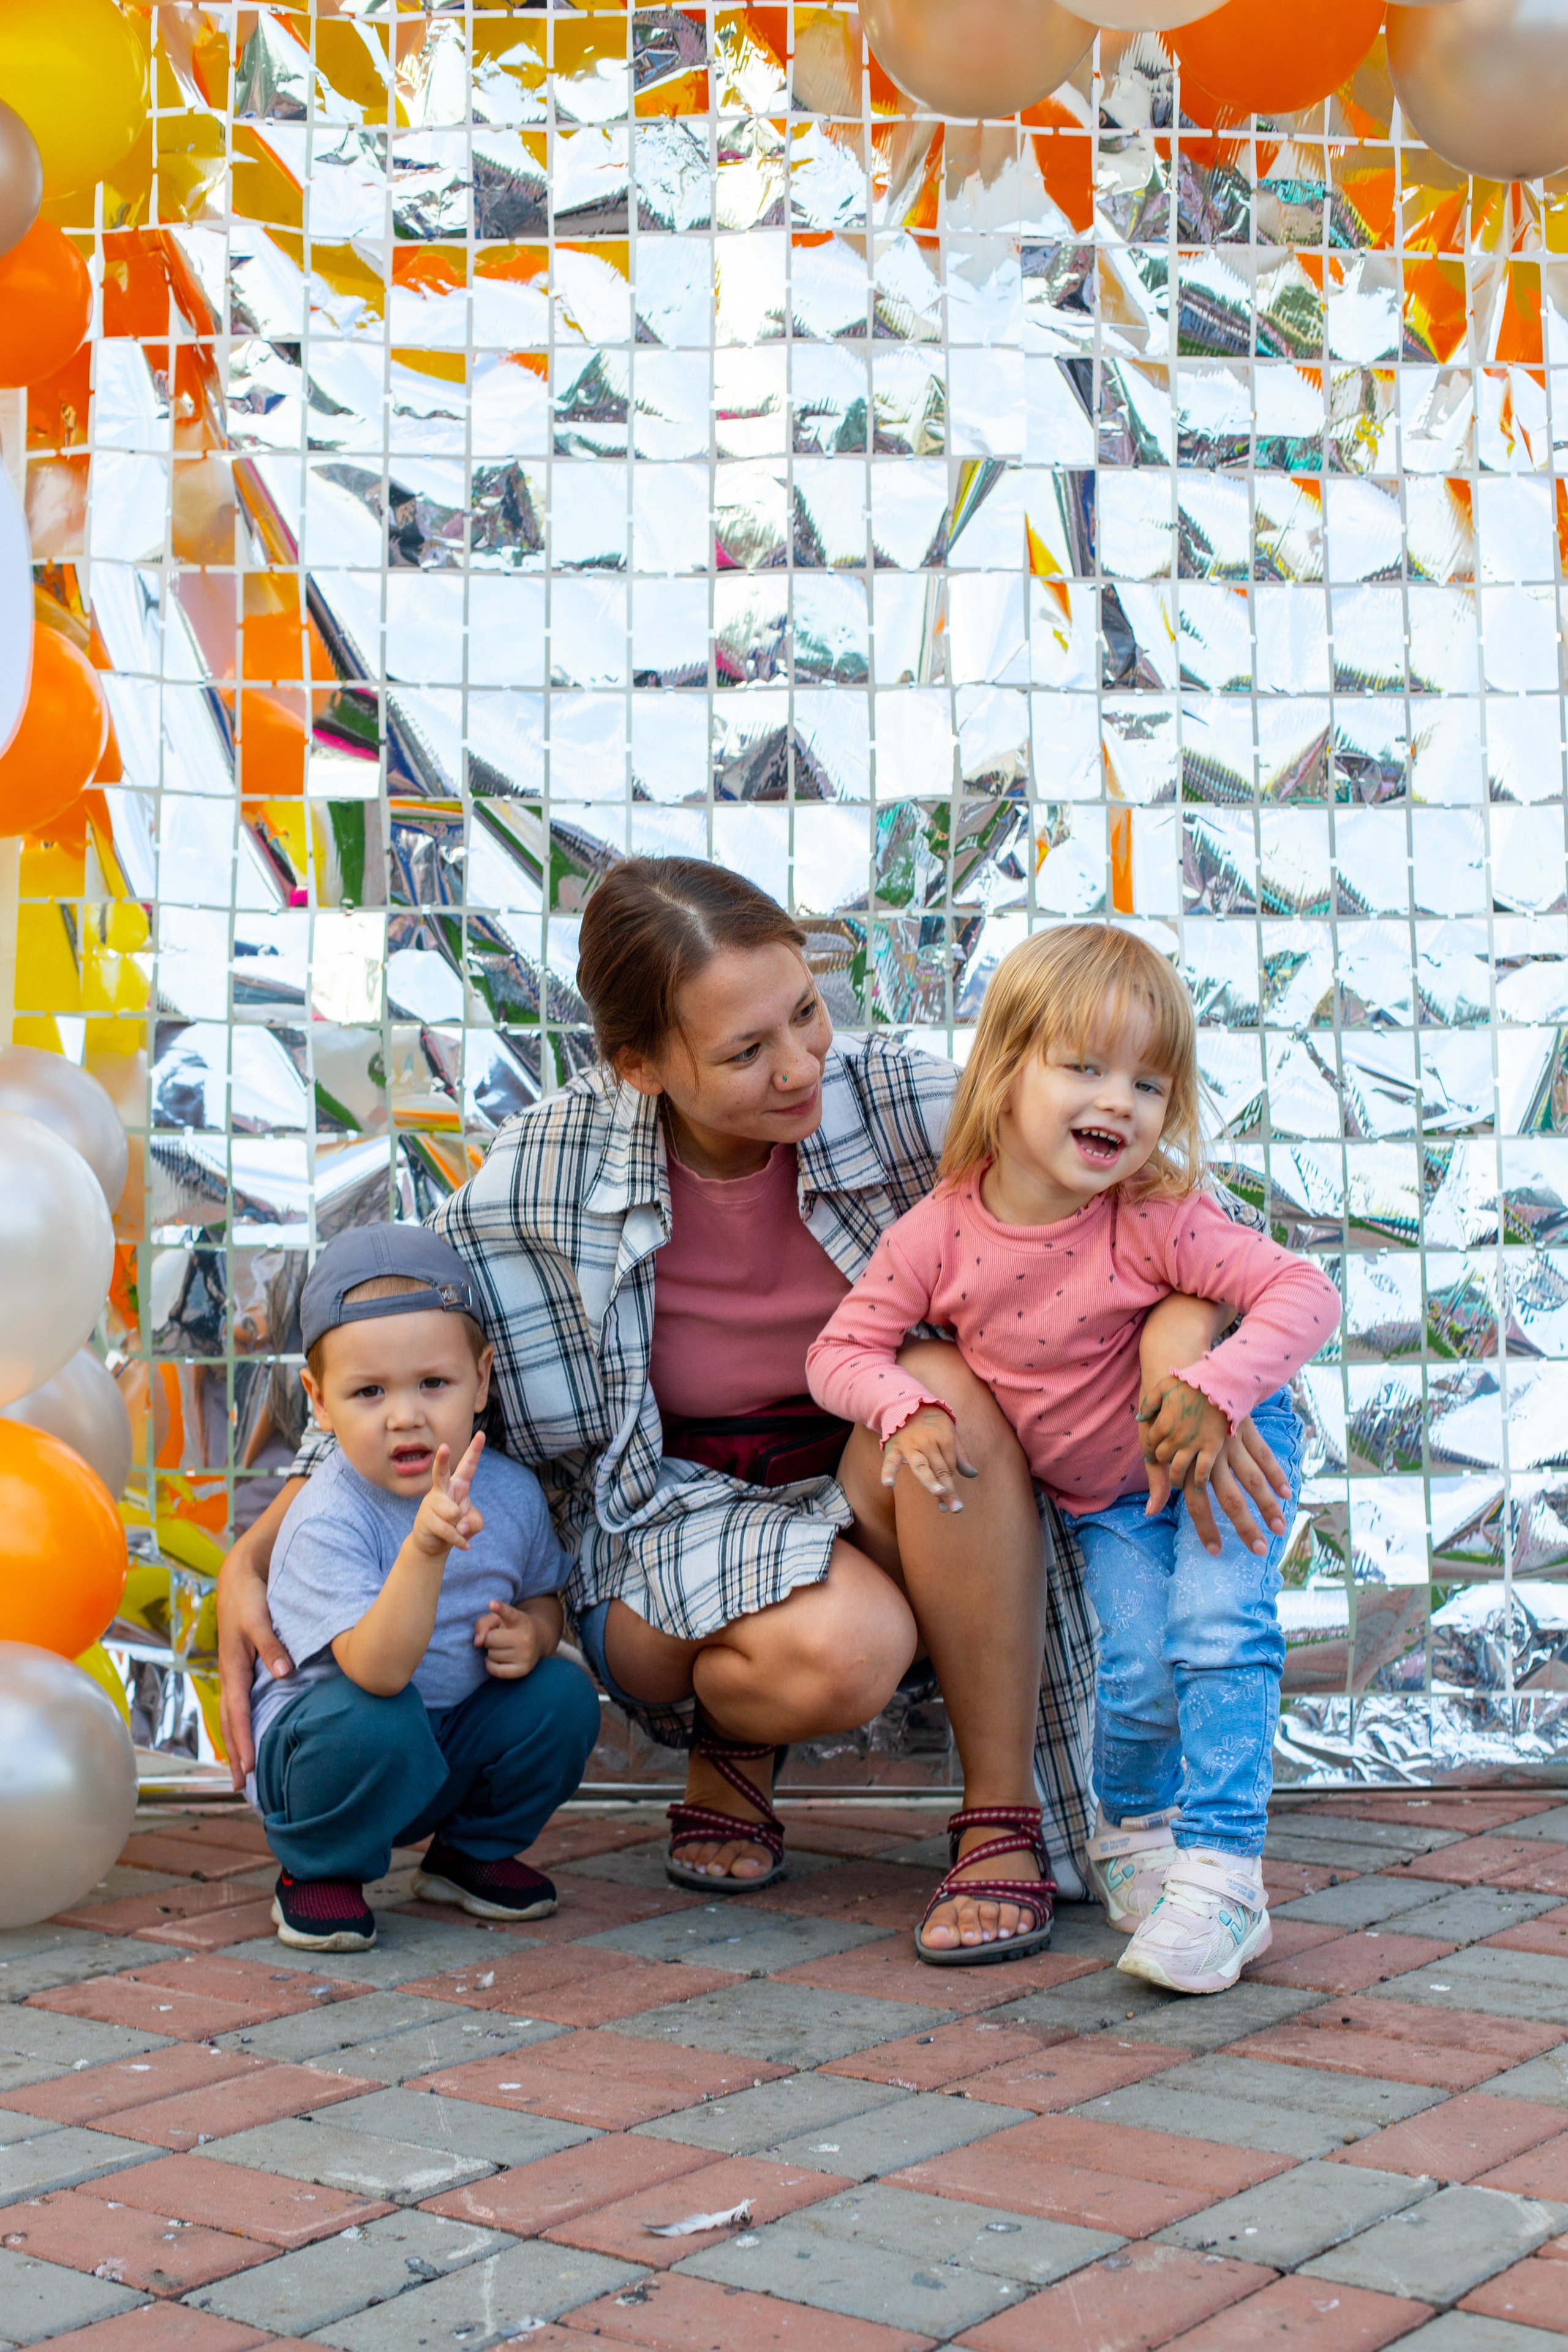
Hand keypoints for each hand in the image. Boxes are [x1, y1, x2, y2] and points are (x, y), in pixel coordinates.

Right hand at [216, 1539, 294, 1790]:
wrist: (239, 1576)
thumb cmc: (250, 1598)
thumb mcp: (260, 1619)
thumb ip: (271, 1645)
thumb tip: (284, 1673)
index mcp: (234, 1668)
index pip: (239, 1713)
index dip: (243, 1741)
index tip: (248, 1768)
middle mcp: (231, 1675)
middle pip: (230, 1722)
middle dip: (235, 1754)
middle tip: (241, 1786)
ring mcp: (234, 1673)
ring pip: (232, 1716)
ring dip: (236, 1744)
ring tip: (242, 1772)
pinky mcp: (242, 1668)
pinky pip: (239, 1704)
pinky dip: (241, 1725)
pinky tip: (248, 1736)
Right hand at [411, 1432, 485, 1560]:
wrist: (433, 1544)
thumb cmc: (455, 1526)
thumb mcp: (472, 1522)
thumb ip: (475, 1521)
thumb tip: (461, 1525)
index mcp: (457, 1485)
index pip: (467, 1466)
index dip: (475, 1450)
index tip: (481, 1434)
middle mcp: (442, 1490)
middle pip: (441, 1473)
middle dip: (442, 1460)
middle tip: (444, 1447)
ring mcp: (431, 1504)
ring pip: (452, 1513)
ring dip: (460, 1527)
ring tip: (456, 1530)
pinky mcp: (425, 1520)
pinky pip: (449, 1531)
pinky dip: (459, 1540)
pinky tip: (465, 1546)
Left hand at [474, 1598, 544, 1678]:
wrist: (538, 1640)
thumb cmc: (512, 1628)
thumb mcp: (499, 1619)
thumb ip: (483, 1624)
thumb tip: (478, 1643)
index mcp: (520, 1620)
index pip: (509, 1614)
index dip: (500, 1608)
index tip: (492, 1604)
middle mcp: (525, 1637)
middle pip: (491, 1639)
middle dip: (490, 1639)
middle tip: (499, 1638)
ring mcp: (526, 1655)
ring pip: (492, 1655)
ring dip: (492, 1652)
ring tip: (503, 1647)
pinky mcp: (523, 1670)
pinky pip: (496, 1671)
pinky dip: (491, 1665)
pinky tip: (495, 1659)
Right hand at [880, 1406, 975, 1512]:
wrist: (906, 1404)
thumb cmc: (932, 1423)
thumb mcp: (950, 1433)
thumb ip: (960, 1455)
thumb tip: (973, 1475)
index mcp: (944, 1438)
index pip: (950, 1466)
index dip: (950, 1481)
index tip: (949, 1494)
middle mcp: (928, 1442)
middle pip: (940, 1469)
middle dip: (948, 1490)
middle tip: (956, 1508)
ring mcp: (910, 1446)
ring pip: (922, 1467)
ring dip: (930, 1481)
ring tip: (939, 1493)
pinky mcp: (894, 1448)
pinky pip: (890, 1462)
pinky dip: (888, 1472)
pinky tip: (888, 1485)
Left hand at [1138, 1378, 1292, 1559]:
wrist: (1182, 1368)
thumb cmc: (1164, 1411)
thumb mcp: (1152, 1442)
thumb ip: (1157, 1479)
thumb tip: (1151, 1513)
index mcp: (1188, 1460)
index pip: (1196, 1502)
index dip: (1206, 1527)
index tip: (1215, 1551)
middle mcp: (1211, 1454)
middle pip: (1231, 1498)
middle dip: (1245, 1526)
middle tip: (1259, 1551)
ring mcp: (1231, 1440)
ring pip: (1253, 1479)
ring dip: (1267, 1506)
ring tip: (1280, 1528)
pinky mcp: (1244, 1426)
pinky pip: (1263, 1453)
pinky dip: (1276, 1474)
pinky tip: (1287, 1493)